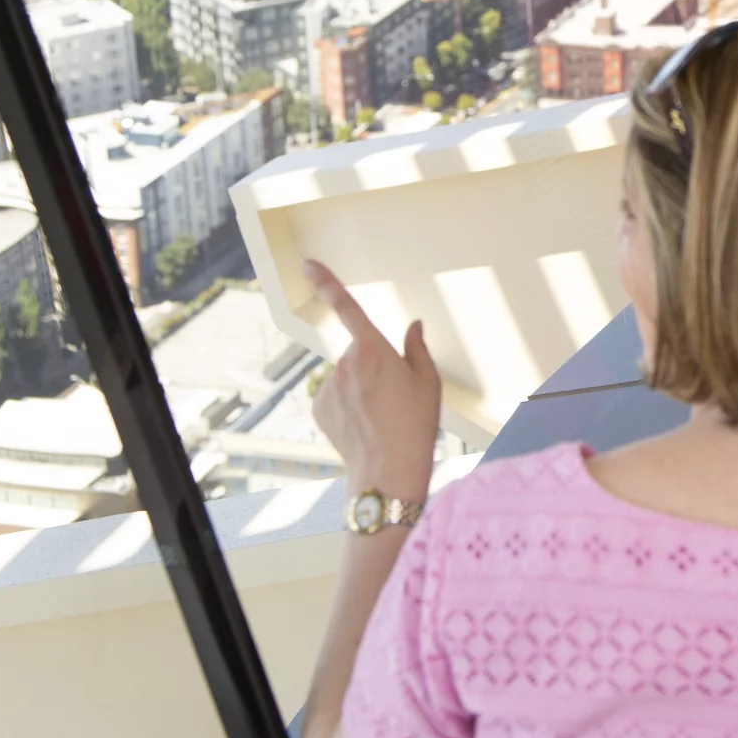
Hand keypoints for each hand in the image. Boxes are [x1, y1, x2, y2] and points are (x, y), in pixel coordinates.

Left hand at [306, 260, 442, 503]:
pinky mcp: (318, 407)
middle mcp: (345, 363)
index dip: (326, 282)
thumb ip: (417, 348)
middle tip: (394, 397)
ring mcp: (328, 386)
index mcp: (373, 350)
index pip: (346, 306)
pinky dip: (347, 405)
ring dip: (359, 387)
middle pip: (358, 353)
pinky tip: (364, 425)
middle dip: (372, 366)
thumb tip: (412, 326)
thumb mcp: (429, 382)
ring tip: (380, 416)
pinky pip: (334, 396)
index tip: (308, 265)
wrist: (388, 473)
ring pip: (346, 376)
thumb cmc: (415, 426)